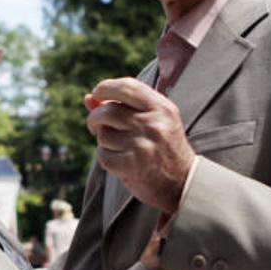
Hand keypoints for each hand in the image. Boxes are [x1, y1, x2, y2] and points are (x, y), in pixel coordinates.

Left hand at [85, 78, 194, 212]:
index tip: (97, 93)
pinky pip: (103, 154)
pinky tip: (120, 159)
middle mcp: (153, 124)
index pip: (127, 87)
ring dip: (104, 140)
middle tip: (97, 125)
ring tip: (119, 145)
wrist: (182, 182)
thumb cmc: (163, 146)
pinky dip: (106, 157)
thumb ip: (124, 106)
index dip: (105, 87)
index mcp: (161, 108)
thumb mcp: (154, 120)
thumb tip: (88, 98)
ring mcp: (142, 146)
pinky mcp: (132, 166)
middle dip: (95, 117)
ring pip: (103, 134)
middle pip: (107, 111)